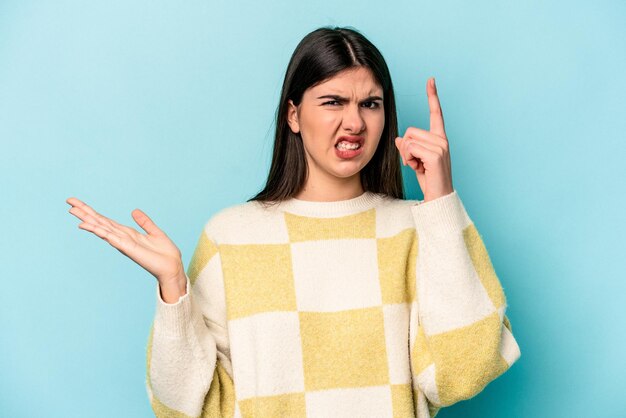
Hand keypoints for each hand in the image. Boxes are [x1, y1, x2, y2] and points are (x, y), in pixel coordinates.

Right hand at [66, 197, 185, 288]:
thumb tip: (134, 211)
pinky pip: (112, 237)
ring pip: (102, 228)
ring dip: (88, 220)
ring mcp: (123, 243)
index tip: (78, 203)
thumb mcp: (154, 232)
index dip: (92, 212)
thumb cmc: (165, 253)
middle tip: (69, 202)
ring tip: (73, 211)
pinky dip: (100, 231)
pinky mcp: (128, 248)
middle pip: (99, 222)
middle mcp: (122, 237)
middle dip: (85, 212)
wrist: (173, 266)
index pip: (106, 220)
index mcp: (127, 233)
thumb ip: (144, 222)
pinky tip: (89, 226)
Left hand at [394, 77, 453, 202]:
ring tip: (417, 166)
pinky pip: (410, 148)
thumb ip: (408, 147)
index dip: (432, 96)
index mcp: (439, 138)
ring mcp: (441, 146)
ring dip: (407, 155)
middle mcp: (442, 140)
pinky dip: (409, 159)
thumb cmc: (429, 180)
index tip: (431, 80)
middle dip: (405, 148)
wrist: (438, 197)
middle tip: (415, 162)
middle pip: (410, 131)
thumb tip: (399, 138)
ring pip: (409, 140)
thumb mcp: (415, 161)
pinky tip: (418, 168)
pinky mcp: (435, 154)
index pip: (436, 113)